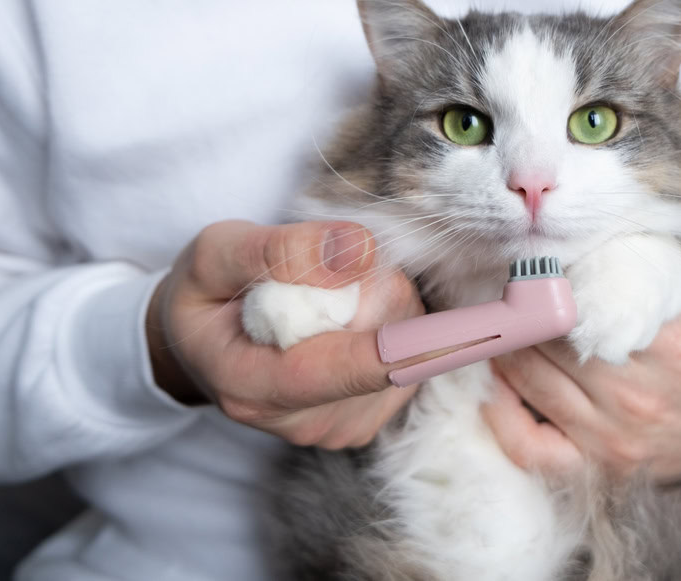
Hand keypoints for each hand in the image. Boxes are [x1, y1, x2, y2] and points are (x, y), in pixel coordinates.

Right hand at [146, 220, 423, 448]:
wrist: (198, 343)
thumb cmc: (206, 295)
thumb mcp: (217, 253)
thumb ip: (282, 251)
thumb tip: (361, 251)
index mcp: (255, 386)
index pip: (355, 368)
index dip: (420, 344)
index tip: (482, 328)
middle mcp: (302, 422)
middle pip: (390, 352)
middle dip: (381, 293)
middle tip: (332, 269)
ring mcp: (337, 429)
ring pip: (405, 356)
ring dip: (387, 308)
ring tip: (330, 297)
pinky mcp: (364, 422)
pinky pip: (406, 365)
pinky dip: (390, 330)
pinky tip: (347, 321)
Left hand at [482, 244, 680, 484]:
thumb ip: (664, 242)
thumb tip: (612, 202)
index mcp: (671, 339)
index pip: (576, 297)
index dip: (542, 274)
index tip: (529, 260)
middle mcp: (641, 392)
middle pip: (545, 337)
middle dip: (520, 306)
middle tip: (506, 286)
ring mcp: (619, 436)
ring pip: (528, 381)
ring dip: (506, 346)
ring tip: (504, 321)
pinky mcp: (606, 466)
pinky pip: (532, 448)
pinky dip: (504, 417)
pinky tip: (498, 387)